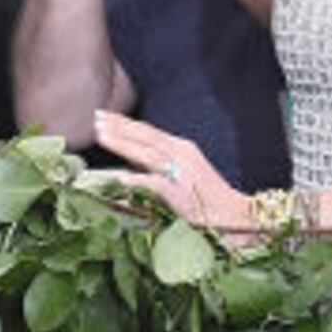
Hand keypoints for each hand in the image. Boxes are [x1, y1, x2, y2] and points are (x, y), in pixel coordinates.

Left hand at [96, 109, 237, 228]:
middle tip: (95, 118)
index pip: (148, 131)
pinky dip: (138, 179)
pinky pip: (156, 184)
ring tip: (101, 136)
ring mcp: (183, 173)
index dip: (124, 122)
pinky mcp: (183, 195)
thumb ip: (155, 165)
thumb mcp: (180, 174)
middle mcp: (182, 155)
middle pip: (145, 137)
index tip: (102, 115)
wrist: (236, 217)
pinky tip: (120, 177)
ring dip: (123, 144)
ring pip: (148, 154)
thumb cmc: (207, 199)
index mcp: (182, 149)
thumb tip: (127, 159)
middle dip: (119, 126)